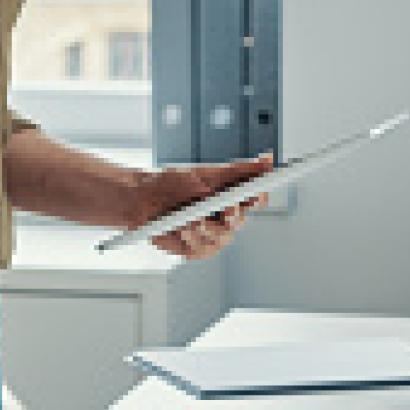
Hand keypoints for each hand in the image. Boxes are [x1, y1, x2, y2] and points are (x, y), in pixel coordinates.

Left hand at [130, 153, 272, 258]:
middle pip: (239, 222)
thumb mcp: (206, 172)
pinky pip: (199, 248)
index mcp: (232, 199)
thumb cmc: (173, 183)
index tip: (256, 193)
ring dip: (204, 227)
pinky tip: (178, 228)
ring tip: (187, 218)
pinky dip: (188, 237)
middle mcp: (225, 221)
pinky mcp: (195, 251)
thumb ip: (239, 169)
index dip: (259, 198)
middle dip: (232, 215)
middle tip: (228, 209)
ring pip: (219, 238)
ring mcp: (211, 238)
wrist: (141, 200)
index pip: (255, 200)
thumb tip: (269, 158)